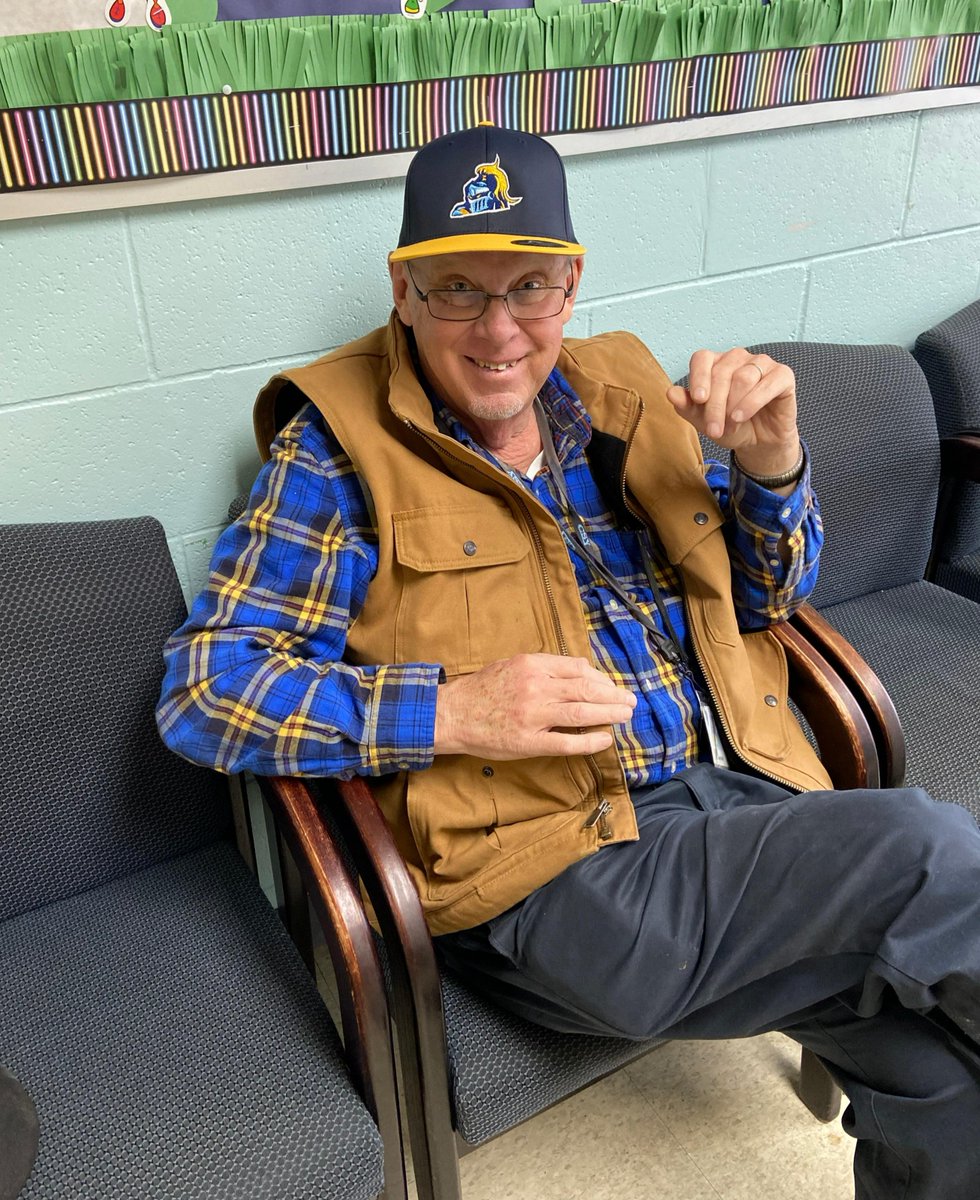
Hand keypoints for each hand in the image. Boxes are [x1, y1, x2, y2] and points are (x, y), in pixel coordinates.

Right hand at [433, 653, 635, 759]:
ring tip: (625, 716)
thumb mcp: (511, 665)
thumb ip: (543, 667)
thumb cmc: (481, 690)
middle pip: (587, 690)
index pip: (578, 669)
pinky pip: (567, 742)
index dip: (601, 678)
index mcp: (532, 665)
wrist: (452, 715)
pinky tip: (604, 740)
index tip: (611, 686)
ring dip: (609, 714)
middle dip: (613, 696)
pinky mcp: (529, 742)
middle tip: (630, 701)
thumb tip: (578, 670)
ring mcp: (534, 715)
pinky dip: (590, 741)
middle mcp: (536, 687)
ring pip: (582, 713)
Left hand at [665, 348, 800, 475]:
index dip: (699, 377)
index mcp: (715, 363)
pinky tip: (742, 416)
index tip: (698, 400)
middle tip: (713, 430)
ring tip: (731, 425)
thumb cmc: (731, 426)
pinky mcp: (783, 375)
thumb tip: (671, 393)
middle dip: (715, 405)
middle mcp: (737, 358)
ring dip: (733, 406)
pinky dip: (753, 401)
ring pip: (744, 377)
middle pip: (721, 372)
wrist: (759, 442)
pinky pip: (768, 383)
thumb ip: (687, 407)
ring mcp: (761, 363)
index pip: (702, 358)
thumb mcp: (704, 421)